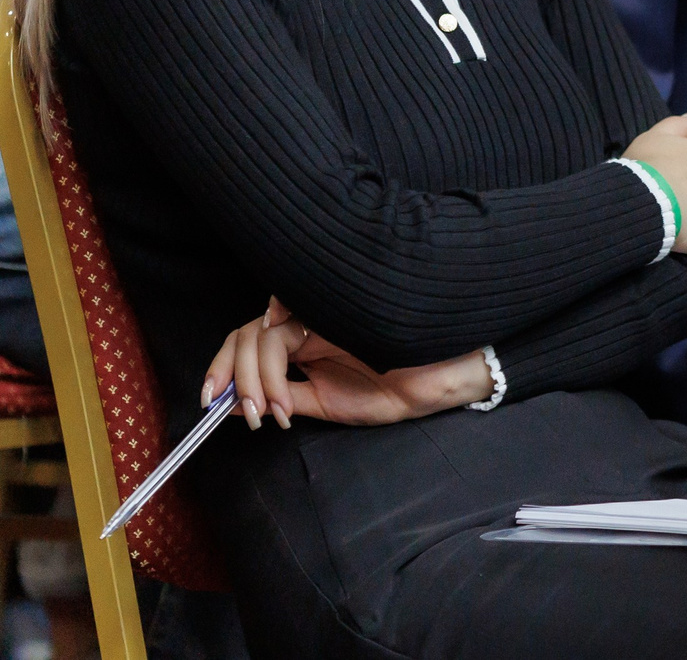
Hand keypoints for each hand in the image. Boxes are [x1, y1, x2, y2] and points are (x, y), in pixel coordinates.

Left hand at [202, 298, 491, 428]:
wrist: (433, 384)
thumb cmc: (389, 390)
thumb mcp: (323, 404)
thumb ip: (282, 398)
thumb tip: (232, 404)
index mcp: (300, 343)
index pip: (246, 343)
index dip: (221, 369)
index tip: (210, 403)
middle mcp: (304, 325)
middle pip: (245, 335)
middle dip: (233, 376)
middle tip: (246, 414)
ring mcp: (318, 316)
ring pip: (260, 334)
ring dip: (256, 379)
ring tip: (272, 412)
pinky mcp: (331, 314)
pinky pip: (286, 325)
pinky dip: (273, 357)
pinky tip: (282, 387)